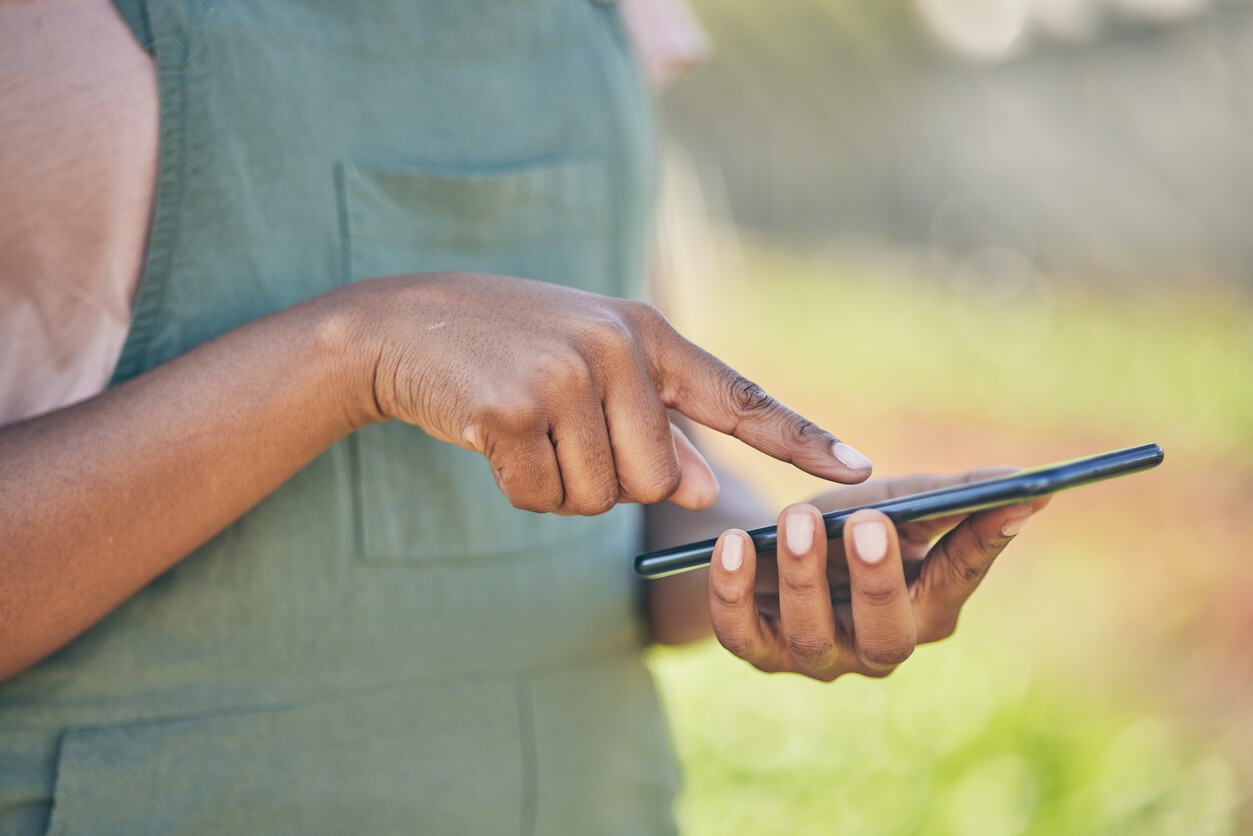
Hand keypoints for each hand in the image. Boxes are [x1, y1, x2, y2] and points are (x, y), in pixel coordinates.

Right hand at [342, 273, 872, 514]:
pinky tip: (491, 436)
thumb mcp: (594, 374)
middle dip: (611, 481)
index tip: (861, 472)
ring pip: (601, 497)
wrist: (405, 325)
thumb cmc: (511, 351)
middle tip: (561, 433)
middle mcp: (618, 347)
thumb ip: (655, 427)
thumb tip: (703, 491)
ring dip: (560, 485)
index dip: (800, 437)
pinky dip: (517, 487)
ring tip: (524, 427)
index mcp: (649, 335)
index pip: (738, 395)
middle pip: (658, 479)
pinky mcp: (513, 407)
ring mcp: (566, 374)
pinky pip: (542, 497)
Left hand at [707, 471, 1048, 679]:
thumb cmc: (848, 525)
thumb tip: (1027, 489)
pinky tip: (731, 543)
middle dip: (878, 579)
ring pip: (811, 636)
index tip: (1007, 500)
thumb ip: (952, 499)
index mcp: (925, 609)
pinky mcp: (758, 652)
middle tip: (869, 521)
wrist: (770, 550)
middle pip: (886, 634)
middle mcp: (875, 647)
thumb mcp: (896, 503)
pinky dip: (732, 592)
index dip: (982, 544)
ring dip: (803, 575)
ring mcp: (816, 656)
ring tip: (797, 517)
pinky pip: (742, 635)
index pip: (959, 579)